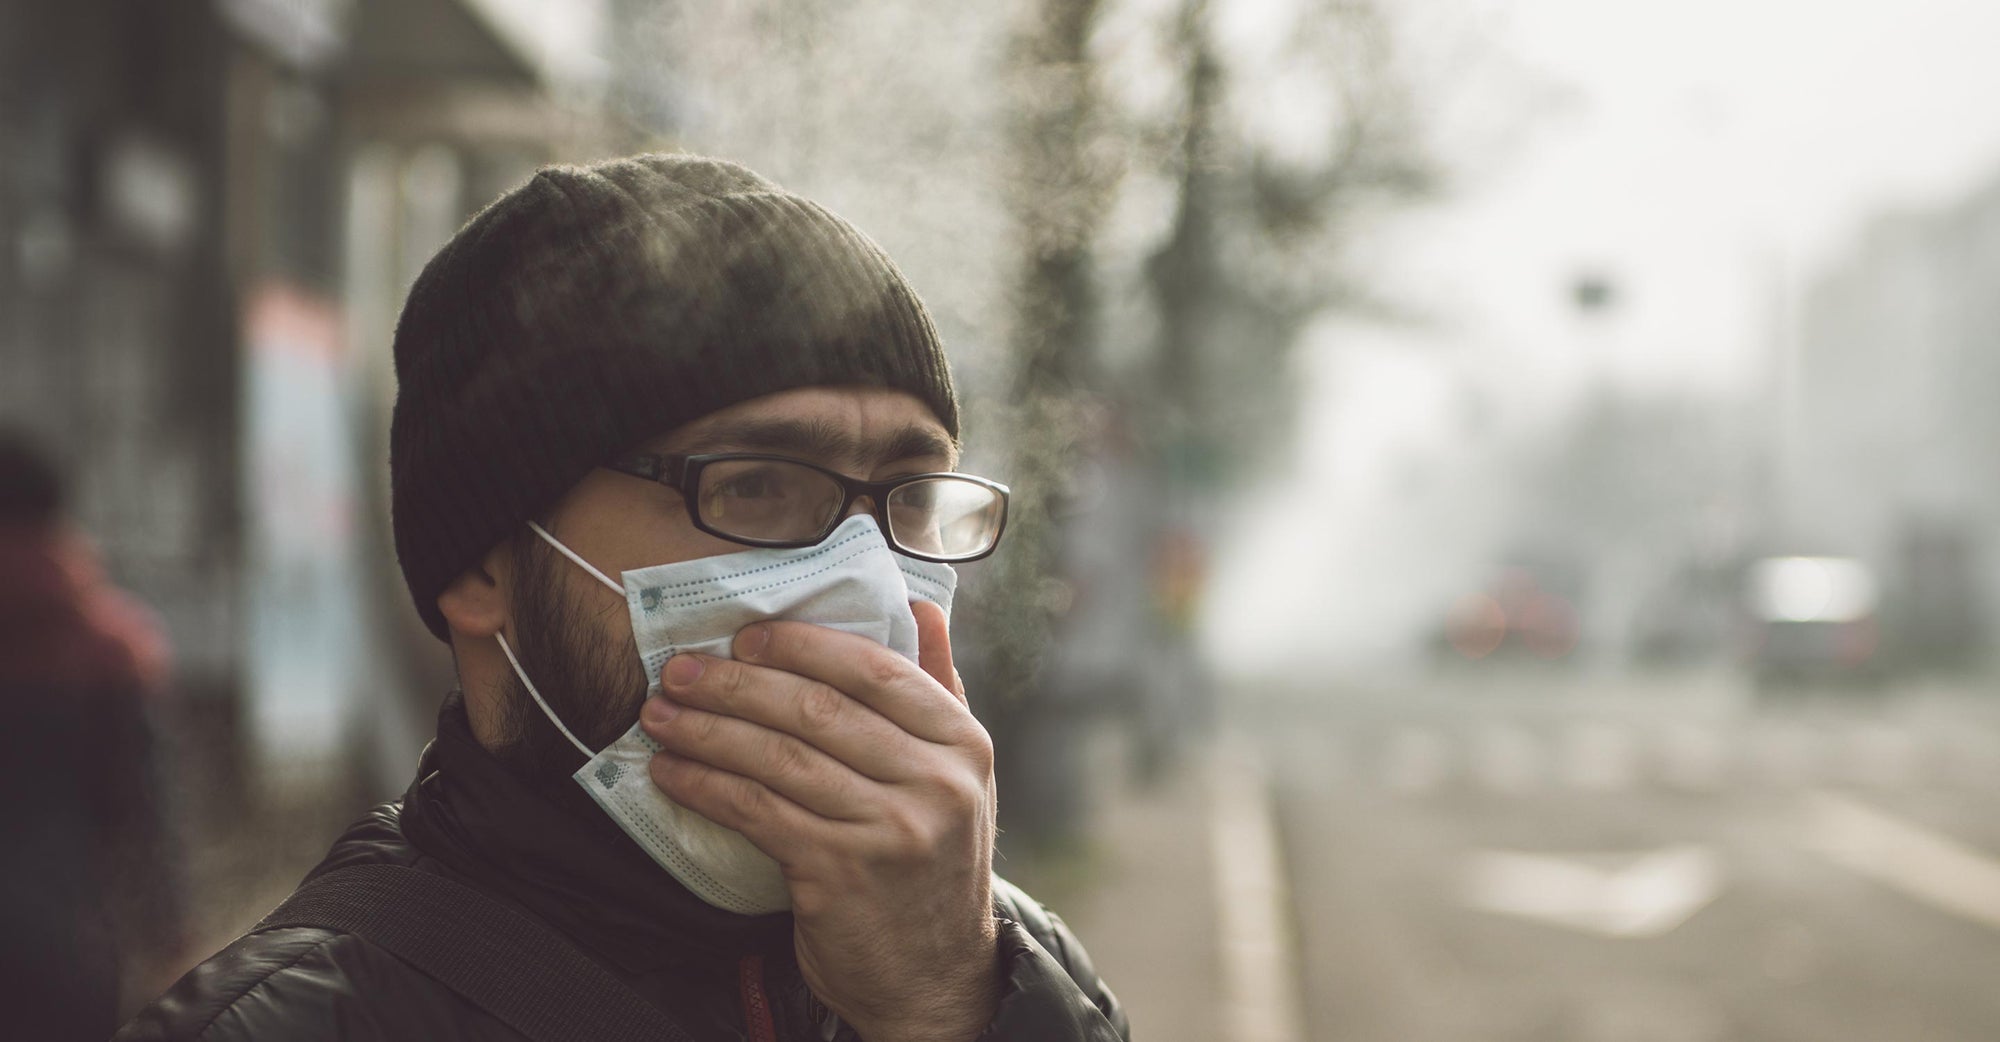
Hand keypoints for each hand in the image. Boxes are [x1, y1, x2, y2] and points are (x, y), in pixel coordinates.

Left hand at [639, 600, 1000, 1041]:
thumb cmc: (931, 863)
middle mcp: (936, 782)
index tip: (747, 637)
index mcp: (964, 743)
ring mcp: (889, 830)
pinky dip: (707, 786)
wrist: (935, 977)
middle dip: (736, 684)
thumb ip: (939, 690)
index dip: (804, 646)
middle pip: (817, 710)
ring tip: (660, 715)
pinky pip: (757, 812)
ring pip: (779, 758)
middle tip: (680, 670)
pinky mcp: (839, 875)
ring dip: (707, 731)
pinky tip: (672, 773)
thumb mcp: (958, 777)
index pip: (875, 671)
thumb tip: (921, 605)